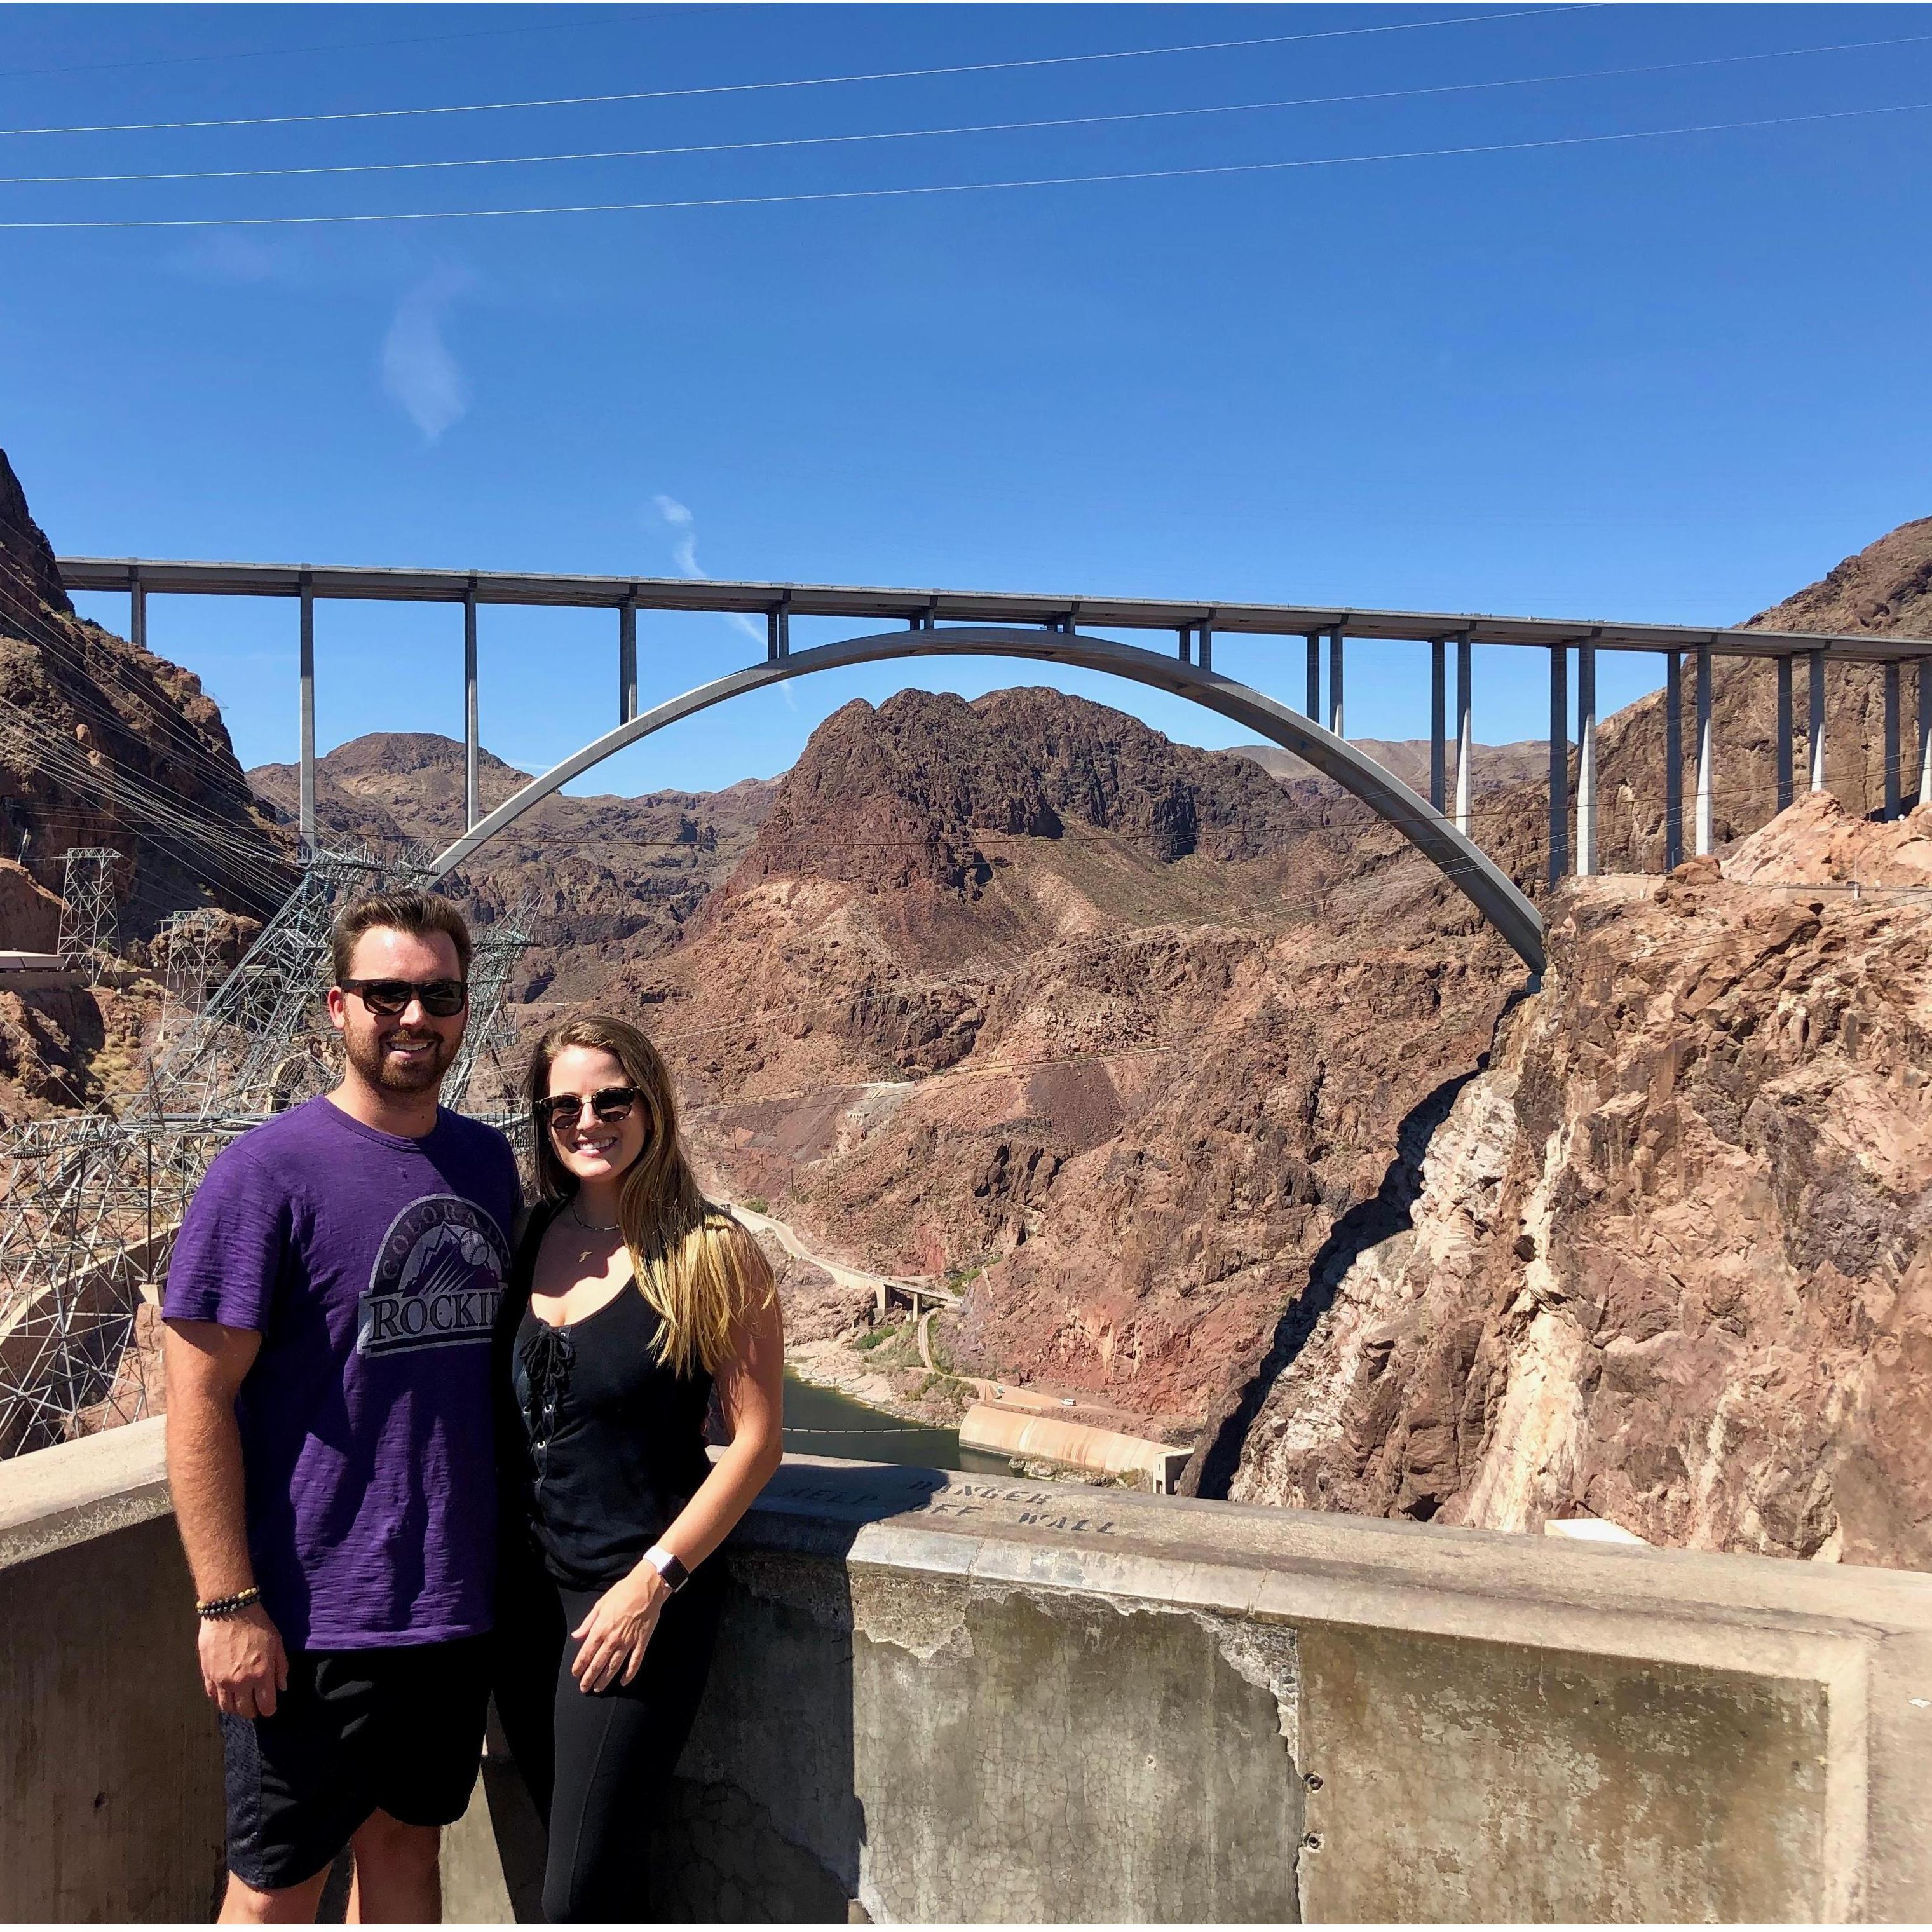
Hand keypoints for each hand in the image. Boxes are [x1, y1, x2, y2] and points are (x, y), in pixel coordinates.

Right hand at [198, 1602, 288, 1719]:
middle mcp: (241, 1682)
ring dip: (235, 1707)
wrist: (230, 1611)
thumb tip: (281, 1687)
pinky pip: (212, 1696)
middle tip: (254, 1704)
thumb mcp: (277, 1643)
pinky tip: (226, 1691)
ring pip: (227, 1708)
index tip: (269, 1707)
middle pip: (245, 1711)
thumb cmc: (258, 1625)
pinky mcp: (207, 1675)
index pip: (265, 1706)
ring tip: (240, 1700)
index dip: (269, 1709)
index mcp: (261, 1674)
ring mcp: (222, 1680)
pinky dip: (219, 1698)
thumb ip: (281, 1668)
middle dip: (252, 1711)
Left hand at [570, 1566, 668, 1693]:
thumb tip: (576, 1636)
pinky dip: (630, 1673)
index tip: (576, 1674)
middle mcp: (613, 1639)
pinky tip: (624, 1681)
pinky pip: (635, 1661)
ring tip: (599, 1688)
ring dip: (605, 1679)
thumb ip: (588, 1623)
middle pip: (598, 1663)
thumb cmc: (622, 1592)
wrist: (647, 1587)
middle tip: (584, 1688)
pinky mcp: (642, 1642)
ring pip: (614, 1666)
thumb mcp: (600, 1604)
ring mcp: (628, 1642)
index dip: (580, 1666)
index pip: (586, 1653)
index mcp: (601, 1629)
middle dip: (589, 1678)